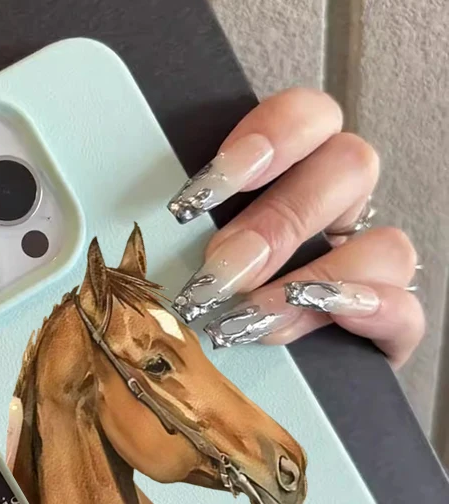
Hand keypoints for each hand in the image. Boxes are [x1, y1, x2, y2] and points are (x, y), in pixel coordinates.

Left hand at [168, 88, 421, 368]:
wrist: (235, 385)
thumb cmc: (195, 304)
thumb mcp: (171, 258)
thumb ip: (161, 233)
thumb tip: (98, 225)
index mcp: (287, 177)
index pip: (305, 118)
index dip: (268, 136)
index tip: (204, 189)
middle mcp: (333, 210)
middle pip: (346, 169)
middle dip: (276, 224)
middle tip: (219, 271)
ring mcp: (364, 265)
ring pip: (383, 240)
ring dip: (311, 280)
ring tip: (249, 319)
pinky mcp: (385, 324)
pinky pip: (407, 307)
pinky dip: (369, 310)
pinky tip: (324, 319)